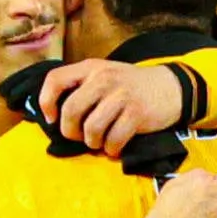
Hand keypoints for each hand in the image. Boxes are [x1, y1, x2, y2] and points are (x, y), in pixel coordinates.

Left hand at [38, 58, 183, 156]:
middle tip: (81, 136)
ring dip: (93, 143)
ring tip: (100, 141)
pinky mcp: (136, 113)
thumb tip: (53, 115)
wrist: (171, 88)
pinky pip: (113, 140)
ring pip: (91, 129)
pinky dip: (112, 150)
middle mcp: (103, 78)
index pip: (54, 80)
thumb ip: (81, 88)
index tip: (52, 119)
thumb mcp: (104, 76)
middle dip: (71, 132)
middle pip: (70, 111)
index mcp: (90, 68)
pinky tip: (116, 146)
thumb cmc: (130, 87)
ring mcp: (121, 95)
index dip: (46, 102)